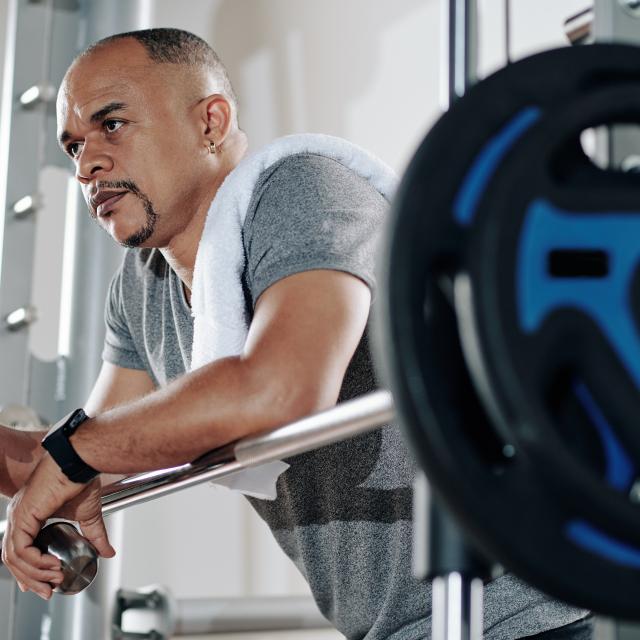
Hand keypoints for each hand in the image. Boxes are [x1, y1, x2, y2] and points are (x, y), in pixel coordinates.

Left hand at [1, 454, 114, 598]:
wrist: (80, 463)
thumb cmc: (81, 479)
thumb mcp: (88, 515)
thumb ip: (94, 535)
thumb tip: (108, 552)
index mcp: (29, 514)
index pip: (18, 550)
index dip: (28, 570)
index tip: (42, 584)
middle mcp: (19, 515)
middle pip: (13, 558)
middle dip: (31, 579)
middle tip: (48, 590)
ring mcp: (18, 515)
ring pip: (14, 557)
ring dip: (34, 573)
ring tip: (55, 578)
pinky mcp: (23, 516)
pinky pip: (21, 549)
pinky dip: (35, 562)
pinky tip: (52, 565)